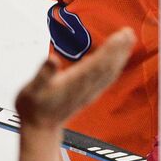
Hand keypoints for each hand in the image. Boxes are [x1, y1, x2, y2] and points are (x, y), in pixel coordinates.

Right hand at [15, 28, 134, 130]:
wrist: (40, 128)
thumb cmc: (34, 107)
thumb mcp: (32, 90)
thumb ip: (43, 74)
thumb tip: (52, 59)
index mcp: (75, 82)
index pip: (99, 63)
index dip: (110, 49)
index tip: (120, 35)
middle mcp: (86, 87)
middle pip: (109, 66)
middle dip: (119, 48)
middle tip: (128, 32)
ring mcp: (90, 91)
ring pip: (110, 71)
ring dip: (120, 55)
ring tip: (129, 40)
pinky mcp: (90, 94)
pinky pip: (107, 78)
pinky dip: (115, 66)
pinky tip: (118, 58)